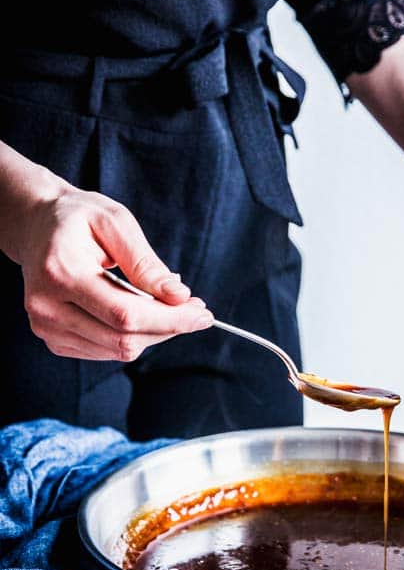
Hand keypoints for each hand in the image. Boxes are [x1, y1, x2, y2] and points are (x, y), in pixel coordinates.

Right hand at [17, 182, 212, 361]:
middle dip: (169, 327)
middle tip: (195, 309)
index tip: (202, 314)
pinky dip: (133, 335)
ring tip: (166, 304)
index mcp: (61, 272)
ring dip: (154, 333)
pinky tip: (139, 311)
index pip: (125, 315)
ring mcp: (46, 327)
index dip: (170, 320)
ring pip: (118, 349)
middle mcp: (47, 307)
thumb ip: (145, 262)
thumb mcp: (115, 222)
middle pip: (123, 339)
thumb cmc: (77, 218)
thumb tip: (178, 296)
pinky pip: (106, 350)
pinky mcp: (53, 340)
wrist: (36, 226)